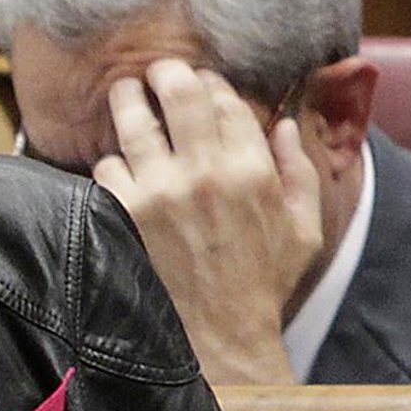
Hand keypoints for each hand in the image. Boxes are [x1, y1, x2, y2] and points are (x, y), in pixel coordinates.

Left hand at [92, 60, 323, 384]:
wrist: (218, 340)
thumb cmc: (262, 287)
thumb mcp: (304, 229)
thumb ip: (299, 171)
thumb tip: (285, 125)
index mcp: (253, 170)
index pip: (225, 100)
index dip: (209, 82)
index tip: (198, 79)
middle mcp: (205, 172)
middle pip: (178, 95)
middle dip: (165, 74)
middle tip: (155, 70)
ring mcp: (160, 192)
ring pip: (134, 124)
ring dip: (127, 102)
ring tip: (123, 93)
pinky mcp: (126, 215)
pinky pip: (107, 168)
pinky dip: (109, 163)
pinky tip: (115, 164)